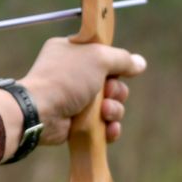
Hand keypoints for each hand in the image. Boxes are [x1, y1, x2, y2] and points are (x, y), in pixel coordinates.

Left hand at [20, 37, 146, 145]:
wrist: (41, 112)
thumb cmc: (66, 79)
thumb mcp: (98, 58)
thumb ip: (122, 59)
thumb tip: (140, 63)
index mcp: (71, 51)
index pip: (102, 54)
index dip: (113, 63)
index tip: (118, 69)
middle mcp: (72, 74)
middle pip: (111, 82)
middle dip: (116, 90)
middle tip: (108, 92)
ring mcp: (74, 99)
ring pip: (111, 105)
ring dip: (114, 110)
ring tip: (104, 112)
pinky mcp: (77, 122)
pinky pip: (103, 125)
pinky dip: (109, 128)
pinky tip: (108, 130)